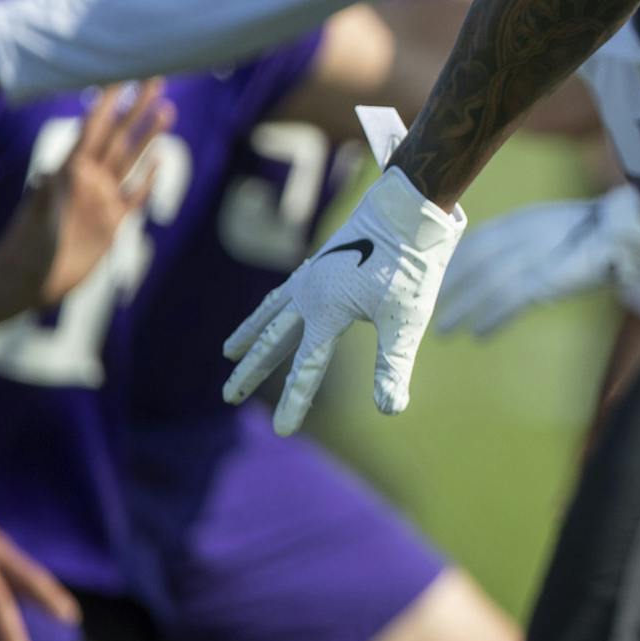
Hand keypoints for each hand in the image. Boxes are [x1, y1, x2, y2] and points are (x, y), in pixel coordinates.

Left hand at [0, 81, 170, 306]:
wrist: (28, 280)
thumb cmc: (28, 249)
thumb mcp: (36, 220)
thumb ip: (46, 198)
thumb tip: (49, 175)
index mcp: (71, 172)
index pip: (94, 130)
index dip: (107, 104)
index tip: (120, 77)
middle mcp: (90, 180)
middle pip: (119, 137)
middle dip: (136, 108)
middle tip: (155, 79)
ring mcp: (103, 199)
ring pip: (132, 160)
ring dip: (149, 135)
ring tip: (167, 109)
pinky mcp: (113, 222)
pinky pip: (135, 195)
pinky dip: (149, 178)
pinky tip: (161, 161)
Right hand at [222, 166, 464, 434]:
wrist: (410, 209)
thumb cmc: (412, 266)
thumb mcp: (407, 319)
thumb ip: (393, 365)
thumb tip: (390, 410)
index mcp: (327, 312)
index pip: (307, 367)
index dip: (295, 401)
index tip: (283, 431)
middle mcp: (310, 294)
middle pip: (274, 341)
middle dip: (253, 371)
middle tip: (227, 396)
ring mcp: (311, 276)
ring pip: (271, 313)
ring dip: (250, 335)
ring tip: (229, 353)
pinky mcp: (321, 262)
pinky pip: (285, 291)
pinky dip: (269, 307)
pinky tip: (270, 311)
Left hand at [435, 186, 639, 338]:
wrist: (629, 232)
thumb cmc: (602, 232)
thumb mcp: (558, 230)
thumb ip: (534, 241)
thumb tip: (514, 263)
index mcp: (525, 220)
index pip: (478, 240)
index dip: (456, 262)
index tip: (439, 280)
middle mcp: (523, 235)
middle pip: (475, 262)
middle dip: (451, 287)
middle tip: (430, 308)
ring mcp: (534, 256)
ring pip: (487, 284)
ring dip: (464, 309)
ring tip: (446, 330)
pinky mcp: (547, 278)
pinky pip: (510, 301)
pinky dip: (492, 318)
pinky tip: (479, 335)